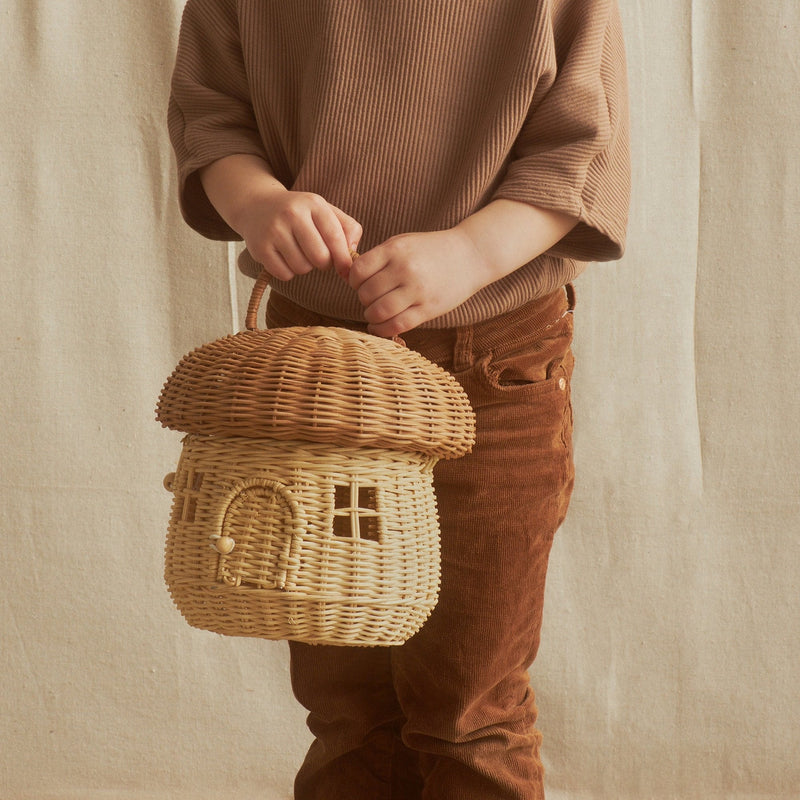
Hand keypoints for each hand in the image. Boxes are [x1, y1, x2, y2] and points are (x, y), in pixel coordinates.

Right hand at [236, 190, 361, 281]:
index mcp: (313, 203)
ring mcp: (274, 230)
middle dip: (323, 263)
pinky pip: (284, 274)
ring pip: (302, 268)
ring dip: (304, 267)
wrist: (257, 205)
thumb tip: (352, 253)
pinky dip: (288, 272)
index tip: (346, 269)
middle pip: (320, 258)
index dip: (344, 259)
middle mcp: (292, 214)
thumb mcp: (325, 211)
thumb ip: (347, 228)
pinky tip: (284, 257)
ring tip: (298, 252)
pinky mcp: (260, 248)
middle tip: (317, 255)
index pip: (335, 237)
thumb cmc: (300, 213)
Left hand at [347, 228, 491, 336]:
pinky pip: (396, 325)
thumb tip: (347, 277)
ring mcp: (417, 291)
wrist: (470, 255)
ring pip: (378, 311)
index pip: (358, 271)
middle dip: (363, 299)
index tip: (360, 283)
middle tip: (371, 298)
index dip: (354, 281)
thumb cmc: (431, 250)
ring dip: (370, 316)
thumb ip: (377, 258)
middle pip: (366, 293)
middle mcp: (405, 270)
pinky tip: (380, 326)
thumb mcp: (403, 243)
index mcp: (395, 250)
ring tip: (375, 312)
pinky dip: (382, 329)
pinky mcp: (428, 309)